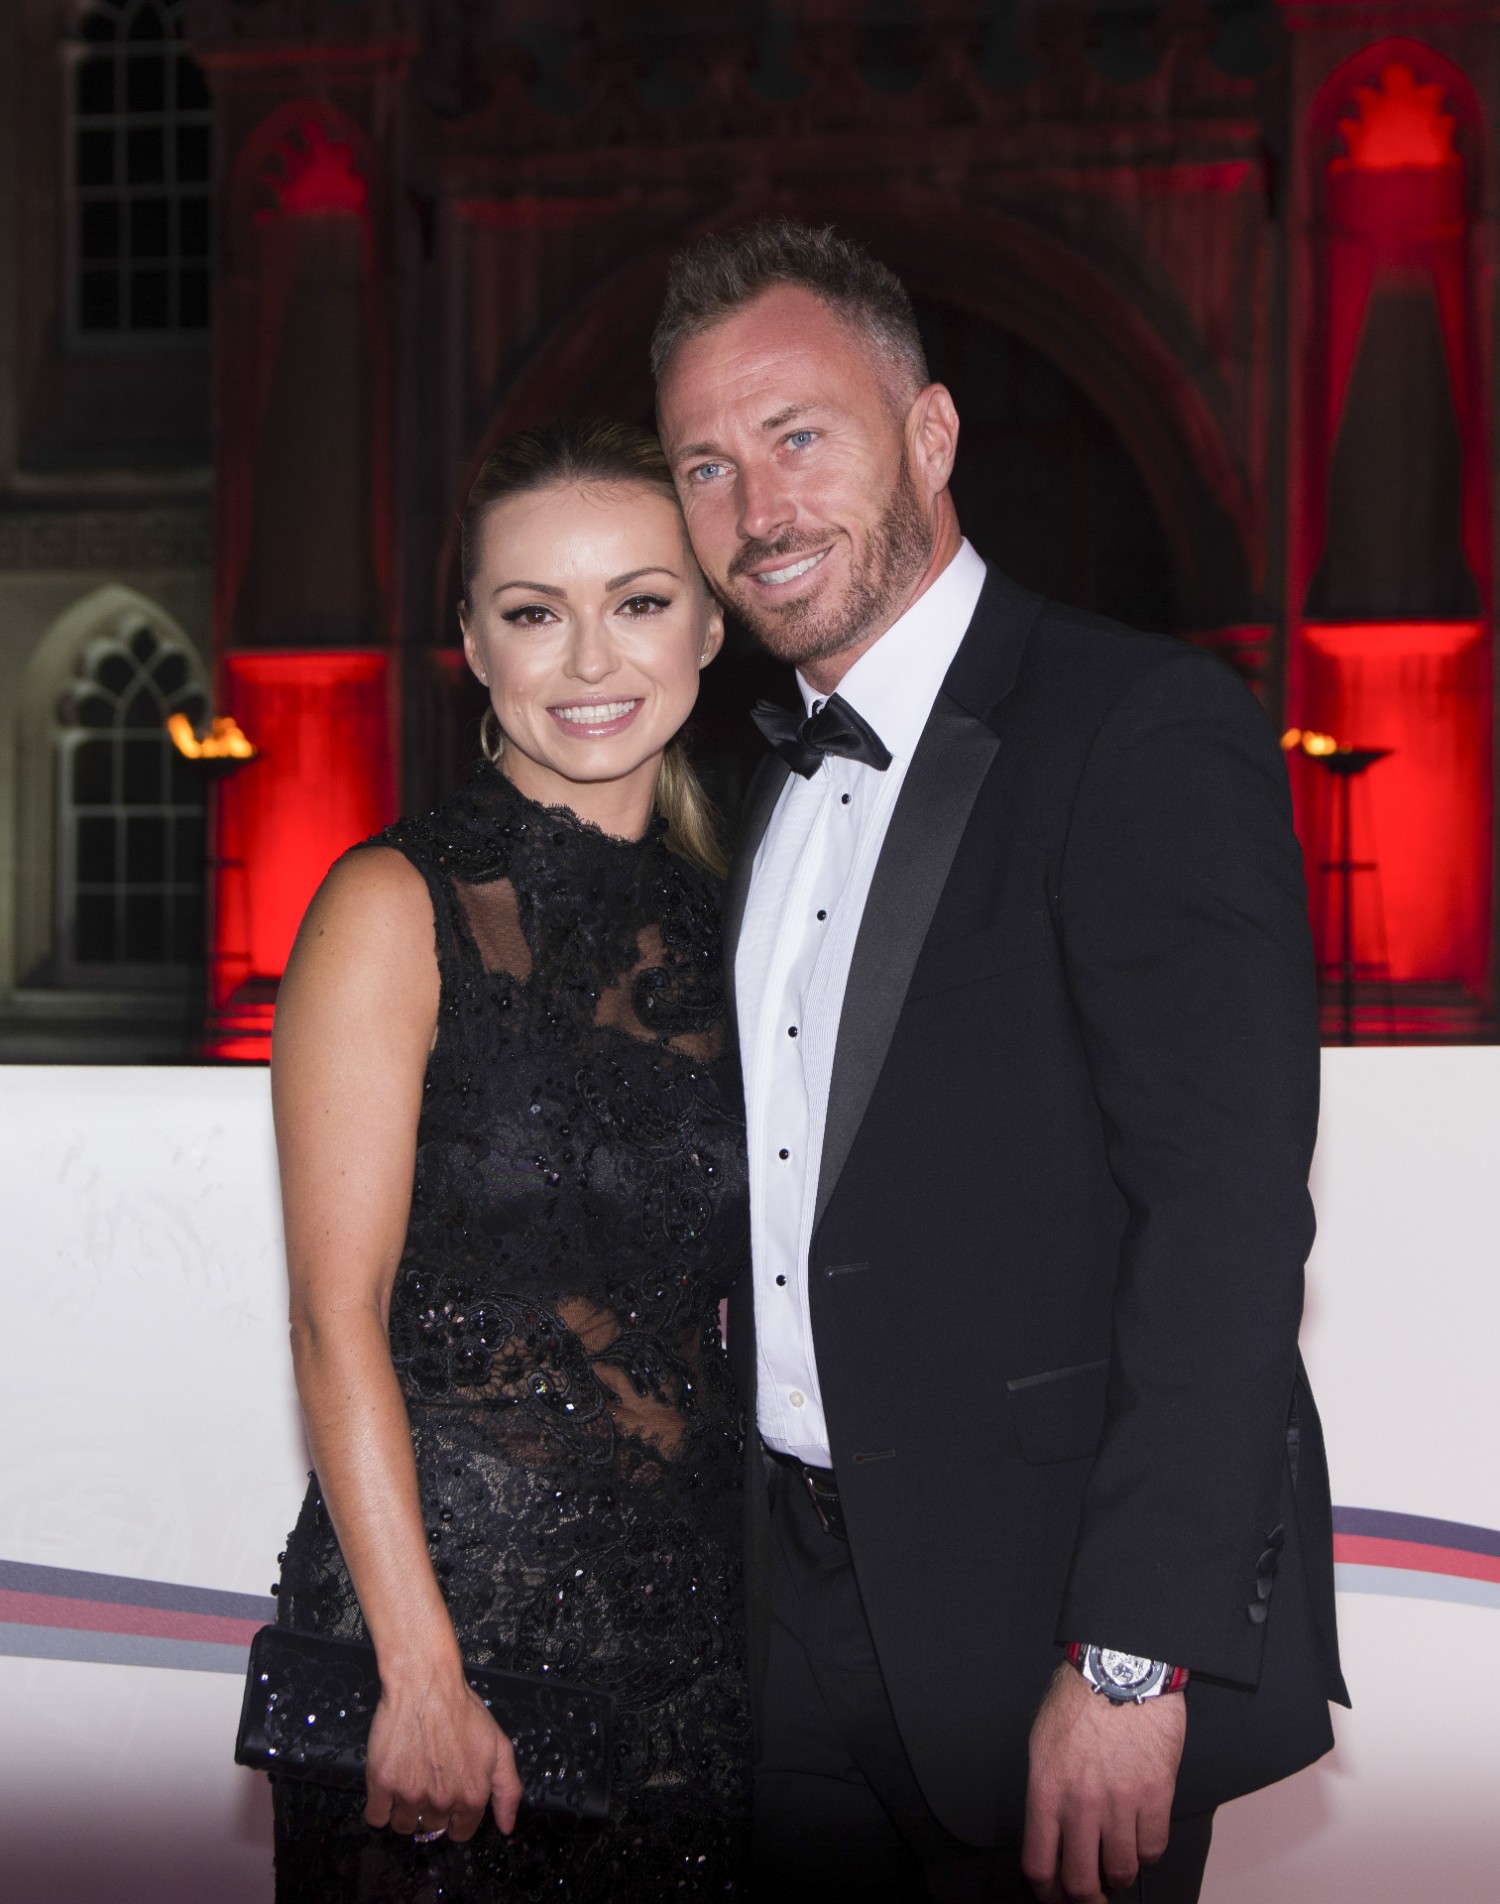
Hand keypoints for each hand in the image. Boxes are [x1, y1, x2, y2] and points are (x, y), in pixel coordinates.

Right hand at [364, 1668, 523, 1842]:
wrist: (426, 1684)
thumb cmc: (462, 1710)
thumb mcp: (499, 1746)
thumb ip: (508, 1790)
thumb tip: (507, 1828)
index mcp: (472, 1796)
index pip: (461, 1831)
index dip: (456, 1816)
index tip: (449, 1798)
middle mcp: (442, 1801)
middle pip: (432, 1828)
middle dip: (431, 1808)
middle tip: (429, 1778)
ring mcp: (410, 1795)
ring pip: (404, 1825)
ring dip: (406, 1810)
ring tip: (409, 1779)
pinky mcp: (382, 1784)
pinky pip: (376, 1816)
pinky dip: (380, 1807)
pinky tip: (389, 1786)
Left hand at [1022, 1662, 1185, 1901]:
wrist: (1120, 1668)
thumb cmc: (1078, 1700)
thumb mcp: (1043, 1743)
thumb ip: (1046, 1792)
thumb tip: (1052, 1833)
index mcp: (1046, 1790)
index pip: (1039, 1865)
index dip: (1048, 1894)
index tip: (1054, 1897)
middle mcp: (1081, 1805)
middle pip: (1082, 1883)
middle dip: (1085, 1899)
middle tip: (1092, 1896)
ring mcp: (1120, 1803)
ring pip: (1122, 1871)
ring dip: (1119, 1874)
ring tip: (1118, 1862)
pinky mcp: (1156, 1796)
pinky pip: (1153, 1848)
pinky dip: (1147, 1852)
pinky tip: (1141, 1839)